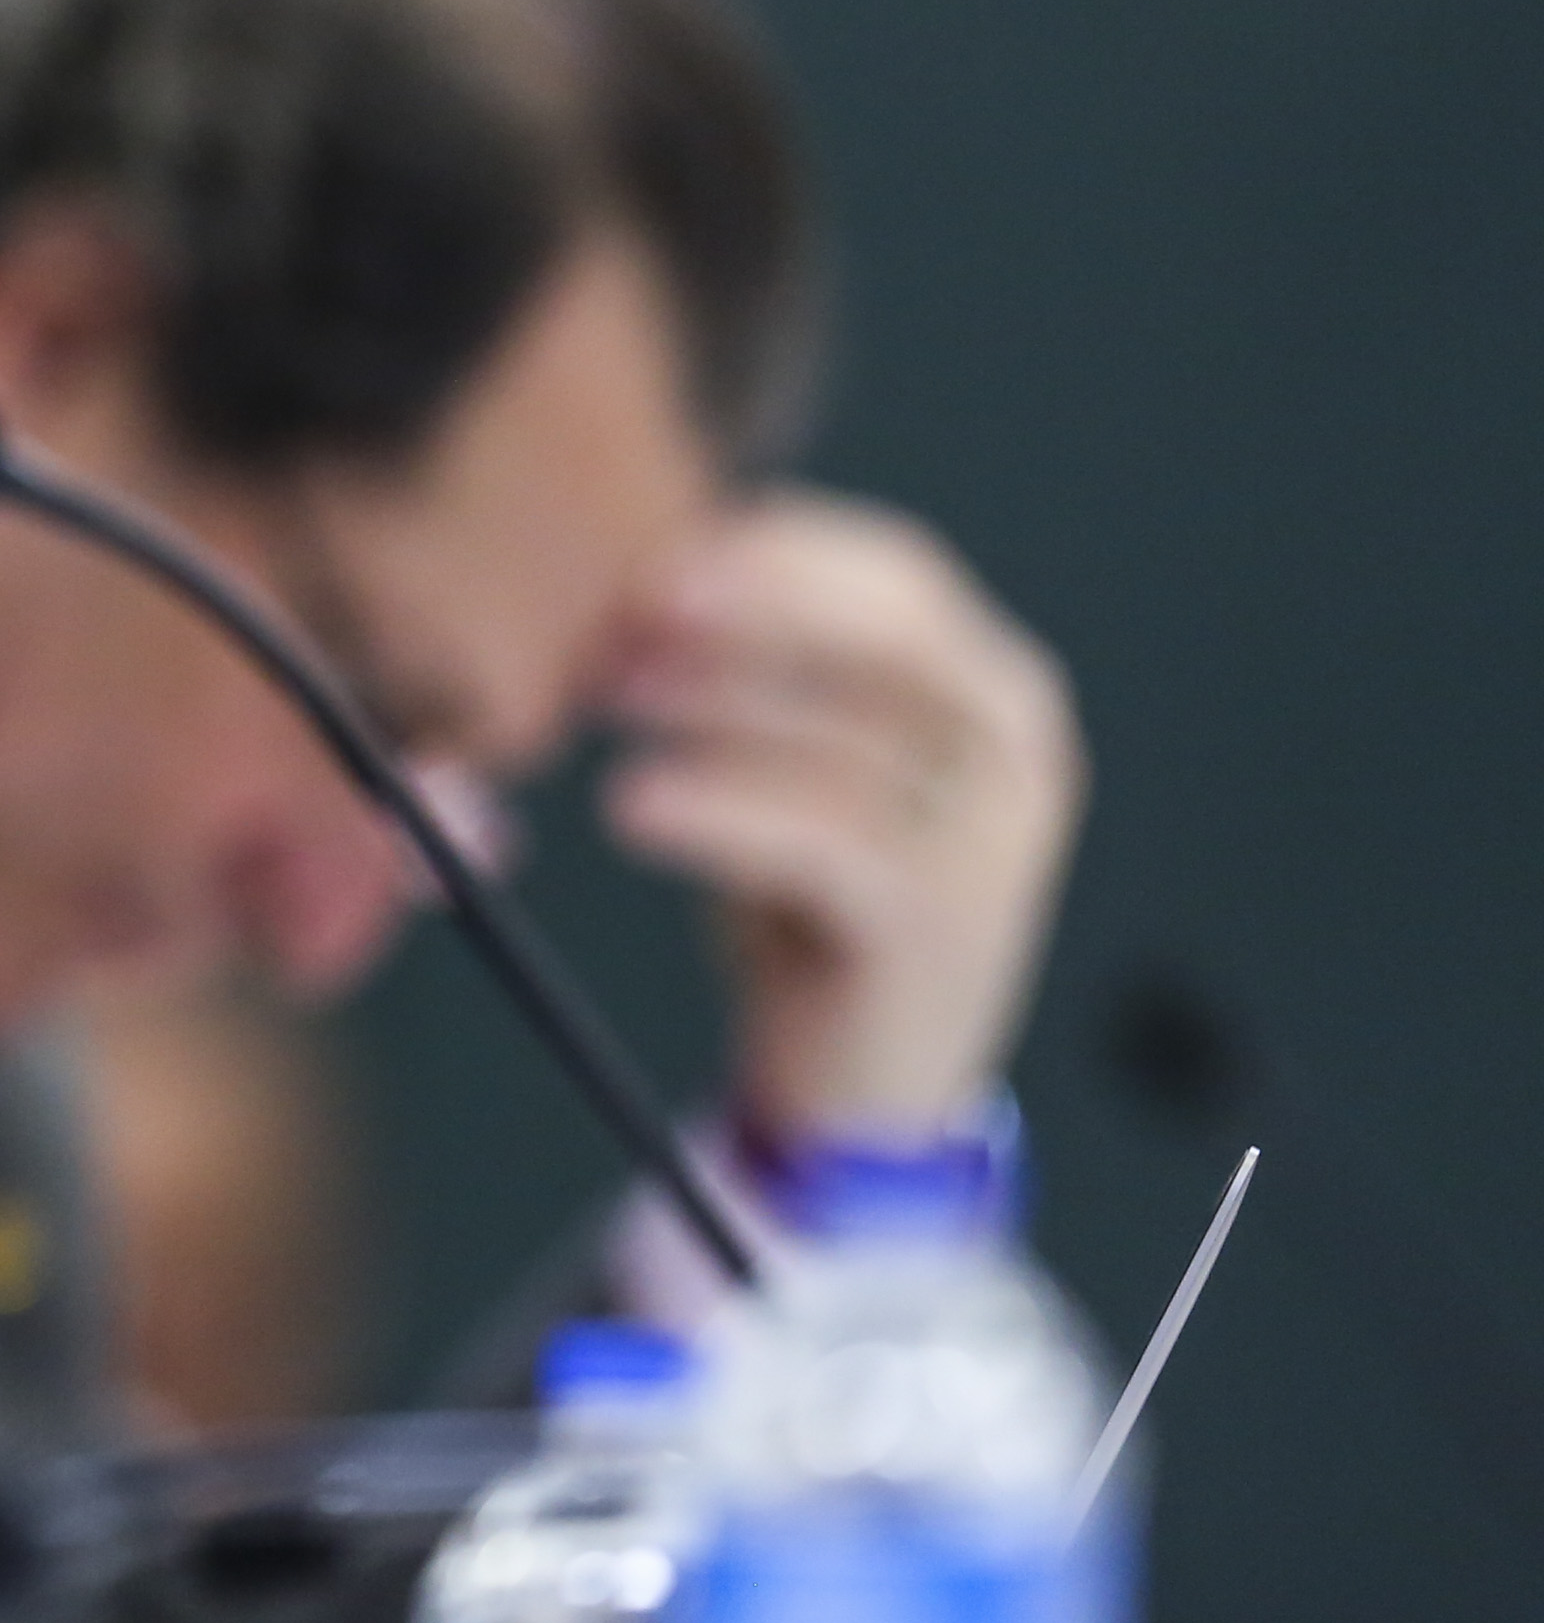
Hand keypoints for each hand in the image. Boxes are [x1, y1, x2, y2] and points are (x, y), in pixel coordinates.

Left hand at [597, 491, 1086, 1142]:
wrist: (862, 1080)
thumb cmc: (815, 896)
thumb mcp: (798, 758)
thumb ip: (760, 666)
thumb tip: (643, 573)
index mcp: (995, 689)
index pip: (899, 574)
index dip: (779, 547)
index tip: (661, 543)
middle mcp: (1016, 753)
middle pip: (886, 633)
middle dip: (752, 603)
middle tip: (630, 603)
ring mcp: (991, 841)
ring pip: (843, 733)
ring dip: (713, 700)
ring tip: (606, 694)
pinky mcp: (935, 924)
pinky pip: (817, 838)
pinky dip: (715, 809)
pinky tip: (628, 804)